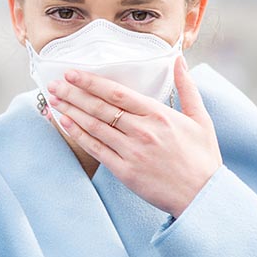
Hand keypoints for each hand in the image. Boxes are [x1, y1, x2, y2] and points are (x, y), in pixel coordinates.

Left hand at [46, 56, 221, 217]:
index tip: (73, 73)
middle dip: (74, 93)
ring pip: (94, 126)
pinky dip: (78, 134)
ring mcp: (131, 152)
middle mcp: (142, 131)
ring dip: (70, 111)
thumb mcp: (200, 119)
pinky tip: (65, 123)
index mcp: (159, 115)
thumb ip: (186, 87)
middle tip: (54, 83)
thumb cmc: (202, 158)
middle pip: (100, 107)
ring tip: (54, 99)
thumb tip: (178, 59)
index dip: (92, 82)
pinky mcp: (125, 171)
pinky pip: (96, 149)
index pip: (117, 93)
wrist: (203, 197)